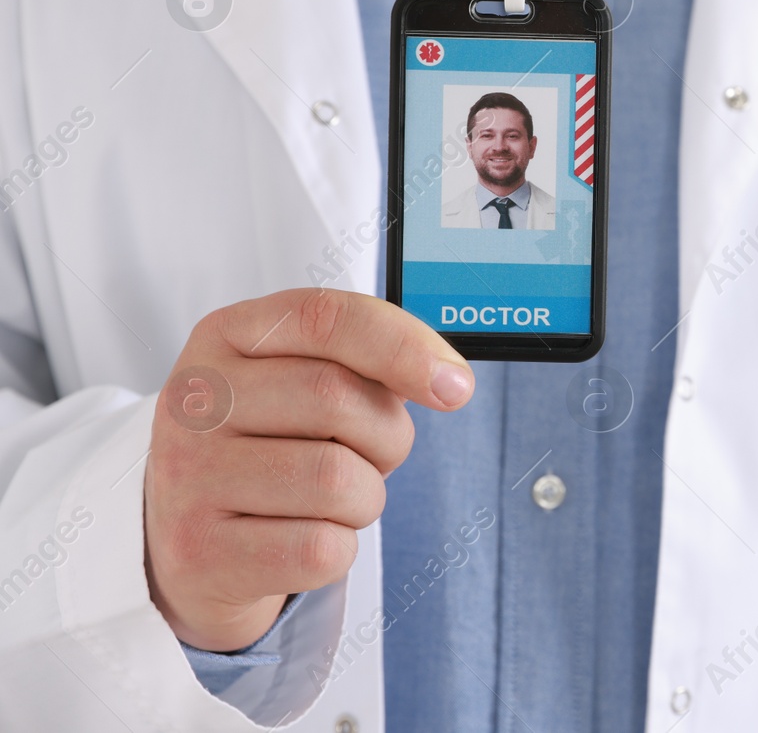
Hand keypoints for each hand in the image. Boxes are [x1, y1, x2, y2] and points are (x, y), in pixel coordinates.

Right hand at [144, 289, 473, 652]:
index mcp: (224, 337)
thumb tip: (449, 381)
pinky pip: (320, 549)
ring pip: (337, 480)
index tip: (456, 386)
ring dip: (365, 498)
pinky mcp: (199, 553)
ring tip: (330, 501)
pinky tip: (301, 539)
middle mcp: (194, 401)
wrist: (191, 545)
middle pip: (337, 398)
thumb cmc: (270, 447)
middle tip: (372, 455)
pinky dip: (338, 549)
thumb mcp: (299, 382)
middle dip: (387, 435)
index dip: (403, 346)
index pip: (325, 317)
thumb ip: (366, 361)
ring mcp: (187, 478)